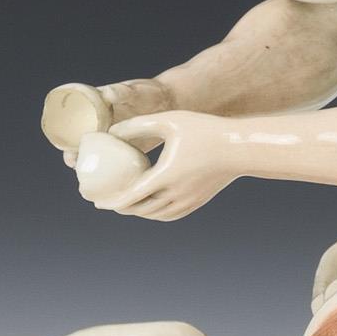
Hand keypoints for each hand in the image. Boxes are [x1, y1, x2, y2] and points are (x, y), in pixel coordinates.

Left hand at [105, 111, 233, 219]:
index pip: (132, 196)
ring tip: (125, 205)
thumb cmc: (205, 130)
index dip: (112, 201)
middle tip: (105, 203)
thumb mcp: (169, 121)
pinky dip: (155, 214)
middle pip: (141, 209)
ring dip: (138, 212)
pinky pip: (170, 214)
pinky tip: (150, 207)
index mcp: (165, 177)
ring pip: (155, 214)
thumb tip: (113, 131)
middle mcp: (175, 194)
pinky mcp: (197, 202)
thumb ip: (139, 125)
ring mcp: (187, 201)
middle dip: (121, 208)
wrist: (239, 148)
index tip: (96, 201)